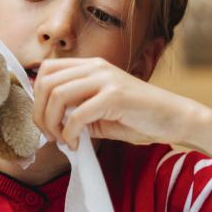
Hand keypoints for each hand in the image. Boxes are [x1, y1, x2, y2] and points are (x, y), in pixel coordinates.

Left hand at [32, 58, 198, 149]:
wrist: (174, 118)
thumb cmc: (138, 118)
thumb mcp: (100, 112)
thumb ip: (76, 111)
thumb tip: (50, 123)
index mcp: (91, 67)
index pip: (47, 71)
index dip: (37, 98)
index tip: (45, 122)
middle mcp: (96, 67)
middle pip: (46, 83)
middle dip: (40, 114)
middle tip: (50, 136)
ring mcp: (105, 79)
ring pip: (57, 95)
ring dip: (52, 123)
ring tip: (62, 140)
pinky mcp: (115, 95)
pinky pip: (77, 114)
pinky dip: (70, 133)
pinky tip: (76, 144)